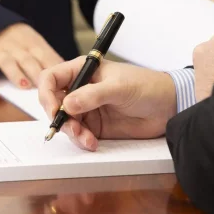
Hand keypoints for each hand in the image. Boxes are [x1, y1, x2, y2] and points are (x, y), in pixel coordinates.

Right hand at [0, 23, 62, 89]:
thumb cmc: (18, 39)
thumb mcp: (35, 41)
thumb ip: (48, 57)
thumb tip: (66, 72)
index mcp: (31, 42)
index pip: (44, 54)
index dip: (52, 67)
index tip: (60, 81)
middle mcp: (15, 46)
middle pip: (27, 59)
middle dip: (36, 73)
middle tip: (45, 88)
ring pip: (7, 63)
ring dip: (16, 74)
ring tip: (24, 86)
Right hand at [38, 58, 176, 150]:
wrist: (168, 106)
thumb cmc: (146, 86)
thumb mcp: (119, 87)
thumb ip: (92, 95)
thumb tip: (67, 104)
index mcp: (83, 70)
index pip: (51, 78)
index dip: (46, 94)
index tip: (54, 110)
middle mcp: (81, 88)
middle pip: (54, 103)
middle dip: (59, 118)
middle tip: (72, 128)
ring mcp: (87, 108)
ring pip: (65, 122)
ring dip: (72, 133)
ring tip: (86, 138)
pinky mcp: (95, 126)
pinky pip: (79, 135)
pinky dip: (82, 140)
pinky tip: (92, 143)